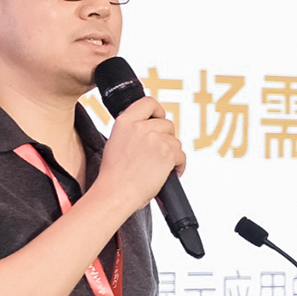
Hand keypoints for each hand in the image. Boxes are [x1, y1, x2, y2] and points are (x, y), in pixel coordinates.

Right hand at [93, 95, 185, 214]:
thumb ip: (133, 128)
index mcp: (126, 121)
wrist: (116, 193)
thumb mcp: (116, 140)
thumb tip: (149, 124)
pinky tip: (167, 173)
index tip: (158, 120)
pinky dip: (178, 166)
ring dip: (171, 153)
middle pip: (167, 124)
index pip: (149, 102)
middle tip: (156, 152)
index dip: (158, 112)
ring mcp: (156, 139)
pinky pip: (181, 156)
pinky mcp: (168, 153)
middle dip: (165, 138)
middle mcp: (141, 127)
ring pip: (175, 141)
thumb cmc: (115, 174)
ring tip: (158, 166)